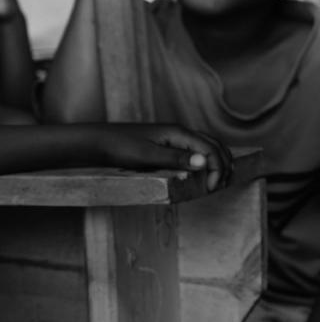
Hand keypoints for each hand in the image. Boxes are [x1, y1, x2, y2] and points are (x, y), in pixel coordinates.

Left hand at [96, 123, 231, 190]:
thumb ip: (175, 158)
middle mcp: (179, 132)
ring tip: (216, 182)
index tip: (211, 189)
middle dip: (224, 165)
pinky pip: (194, 150)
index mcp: (178, 133)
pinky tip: (201, 174)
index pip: (212, 149)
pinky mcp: (166, 144)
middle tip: (220, 187)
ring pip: (206, 146)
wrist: (98, 141)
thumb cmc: (119, 147)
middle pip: (214, 145)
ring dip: (217, 162)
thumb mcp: (147, 156)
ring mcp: (173, 137)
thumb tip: (204, 161)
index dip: (218, 169)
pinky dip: (205, 161)